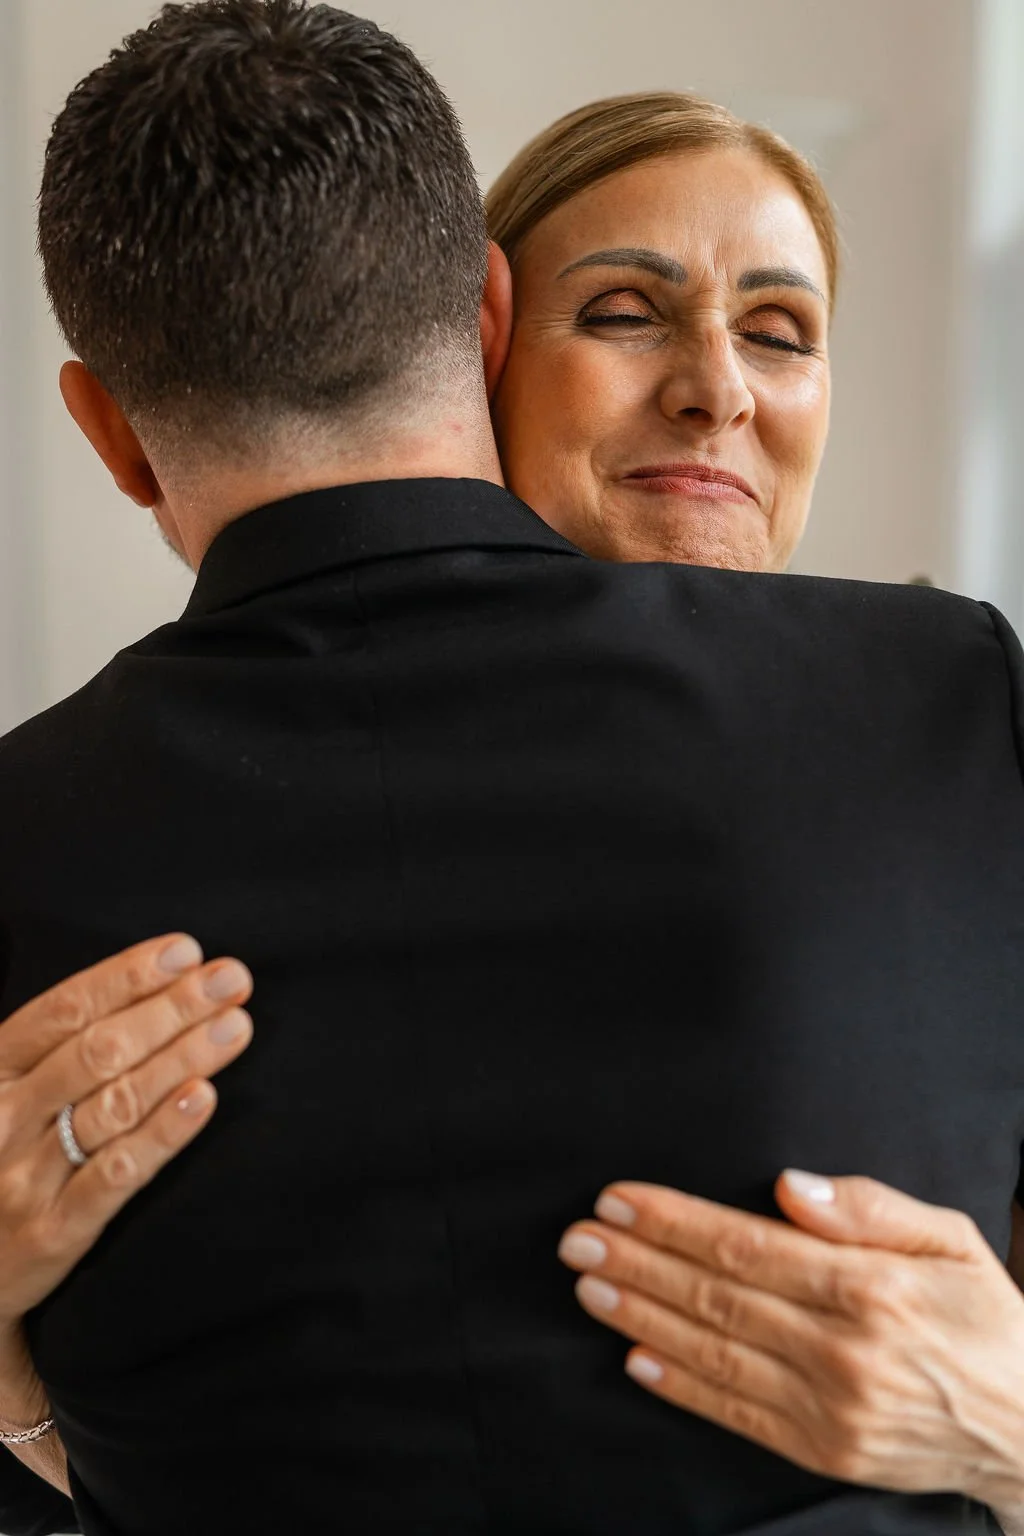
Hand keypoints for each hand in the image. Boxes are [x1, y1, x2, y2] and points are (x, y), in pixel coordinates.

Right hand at [0, 935, 252, 1329]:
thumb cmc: (3, 1154)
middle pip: (99, 1050)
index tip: (187, 951)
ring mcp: (26, 1175)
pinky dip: (164, 1132)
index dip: (128, 975)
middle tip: (231, 980)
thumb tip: (160, 982)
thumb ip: (63, 1043)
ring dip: (182, 1057)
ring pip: (115, 1104)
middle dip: (172, 1008)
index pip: (65, 1009)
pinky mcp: (54, 1229)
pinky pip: (117, 1174)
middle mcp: (5, 1117)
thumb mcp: (9, 1090)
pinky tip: (203, 1097)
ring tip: (235, 1026)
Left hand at [558, 1173, 1023, 1511]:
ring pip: (715, 1354)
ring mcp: (831, 1409)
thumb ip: (869, 1208)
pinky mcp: (825, 1453)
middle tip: (579, 1238)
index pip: (746, 1245)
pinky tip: (635, 1357)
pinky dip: (680, 1386)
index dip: (673, 1221)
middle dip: (638, 1263)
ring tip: (589, 1286)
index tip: (619, 1200)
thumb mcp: (952, 1239)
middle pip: (717, 1296)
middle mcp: (844, 1350)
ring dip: (642, 1317)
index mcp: (872, 1288)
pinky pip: (737, 1415)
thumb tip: (788, 1186)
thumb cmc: (988, 1319)